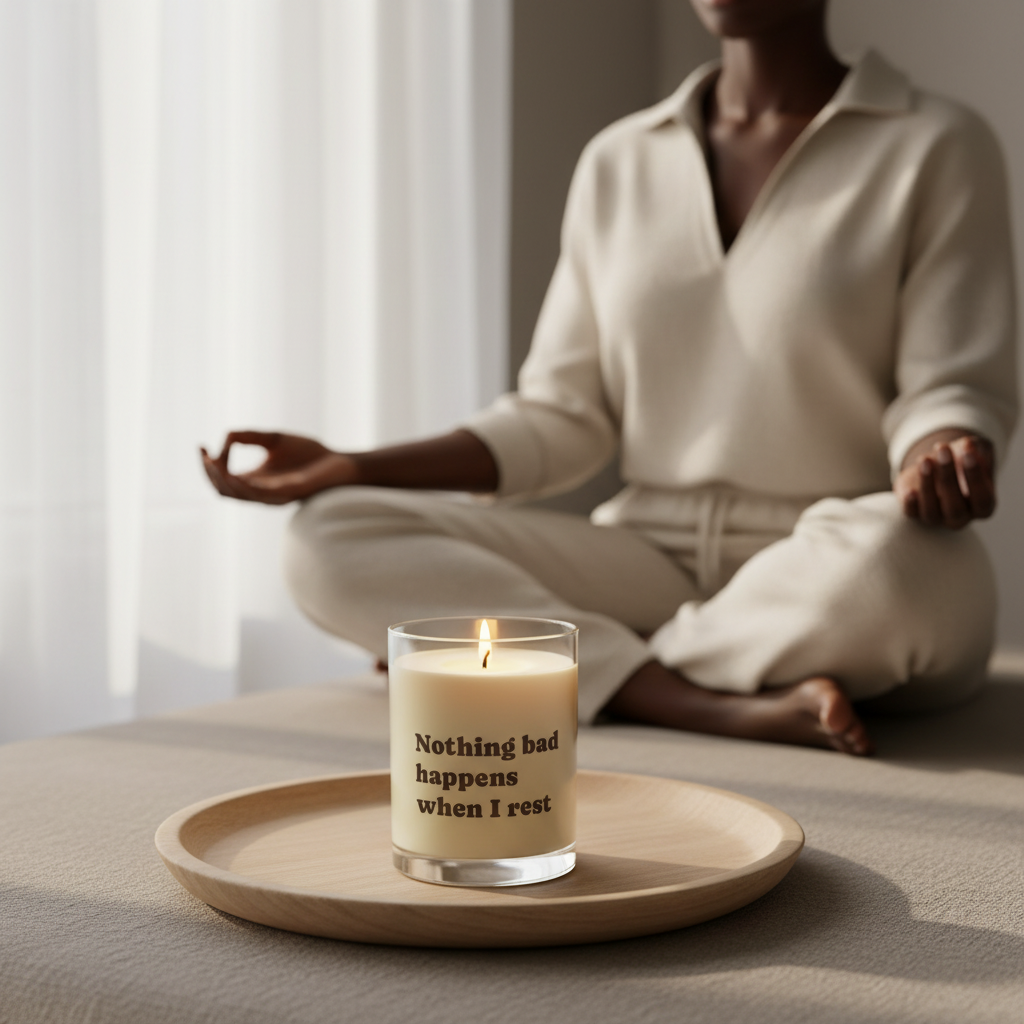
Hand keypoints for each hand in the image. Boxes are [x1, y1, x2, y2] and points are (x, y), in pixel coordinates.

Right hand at [200, 431, 356, 504]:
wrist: (341, 463)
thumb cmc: (310, 454)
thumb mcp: (273, 439)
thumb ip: (249, 437)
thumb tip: (225, 438)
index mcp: (256, 481)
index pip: (223, 480)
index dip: (208, 466)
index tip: (202, 445)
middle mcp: (261, 492)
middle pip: (224, 491)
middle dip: (210, 473)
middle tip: (206, 454)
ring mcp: (274, 496)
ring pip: (238, 495)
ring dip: (222, 479)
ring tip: (215, 461)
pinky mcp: (289, 493)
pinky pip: (261, 494)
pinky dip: (244, 484)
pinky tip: (236, 471)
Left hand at [895, 431, 994, 528]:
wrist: (938, 462)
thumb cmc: (962, 458)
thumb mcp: (974, 450)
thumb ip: (977, 450)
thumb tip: (968, 446)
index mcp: (983, 507)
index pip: (983, 500)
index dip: (976, 478)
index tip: (968, 454)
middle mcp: (960, 517)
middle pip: (955, 509)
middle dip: (948, 477)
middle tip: (943, 449)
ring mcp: (937, 518)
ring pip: (931, 512)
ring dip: (927, 485)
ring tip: (925, 459)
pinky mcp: (914, 511)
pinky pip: (911, 514)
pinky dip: (910, 504)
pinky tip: (910, 491)